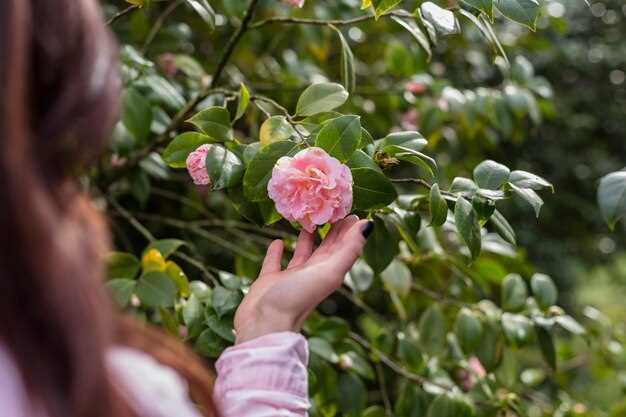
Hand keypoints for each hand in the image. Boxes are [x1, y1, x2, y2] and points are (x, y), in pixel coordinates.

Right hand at [234, 215, 373, 343]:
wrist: (265, 322)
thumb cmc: (298, 297)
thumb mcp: (330, 271)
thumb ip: (350, 248)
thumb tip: (369, 224)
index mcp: (329, 272)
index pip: (343, 247)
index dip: (349, 230)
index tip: (351, 211)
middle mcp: (312, 274)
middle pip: (326, 249)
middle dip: (331, 231)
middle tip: (333, 210)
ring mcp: (291, 278)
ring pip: (302, 254)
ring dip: (306, 238)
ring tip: (308, 221)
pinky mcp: (270, 281)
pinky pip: (275, 262)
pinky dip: (277, 252)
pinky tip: (278, 240)